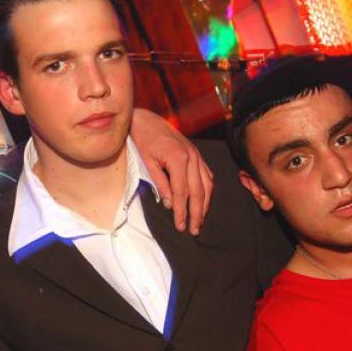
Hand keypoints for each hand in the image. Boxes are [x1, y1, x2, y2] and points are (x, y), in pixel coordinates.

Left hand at [130, 108, 212, 234]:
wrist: (147, 120)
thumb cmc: (144, 140)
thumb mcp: (147, 163)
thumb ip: (160, 183)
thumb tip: (171, 204)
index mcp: (179, 159)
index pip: (183, 192)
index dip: (182, 211)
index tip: (180, 226)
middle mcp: (192, 157)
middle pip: (199, 191)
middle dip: (196, 213)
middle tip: (193, 230)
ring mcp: (197, 155)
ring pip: (207, 185)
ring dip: (205, 205)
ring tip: (199, 221)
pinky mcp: (197, 154)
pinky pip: (207, 175)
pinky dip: (208, 190)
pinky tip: (204, 202)